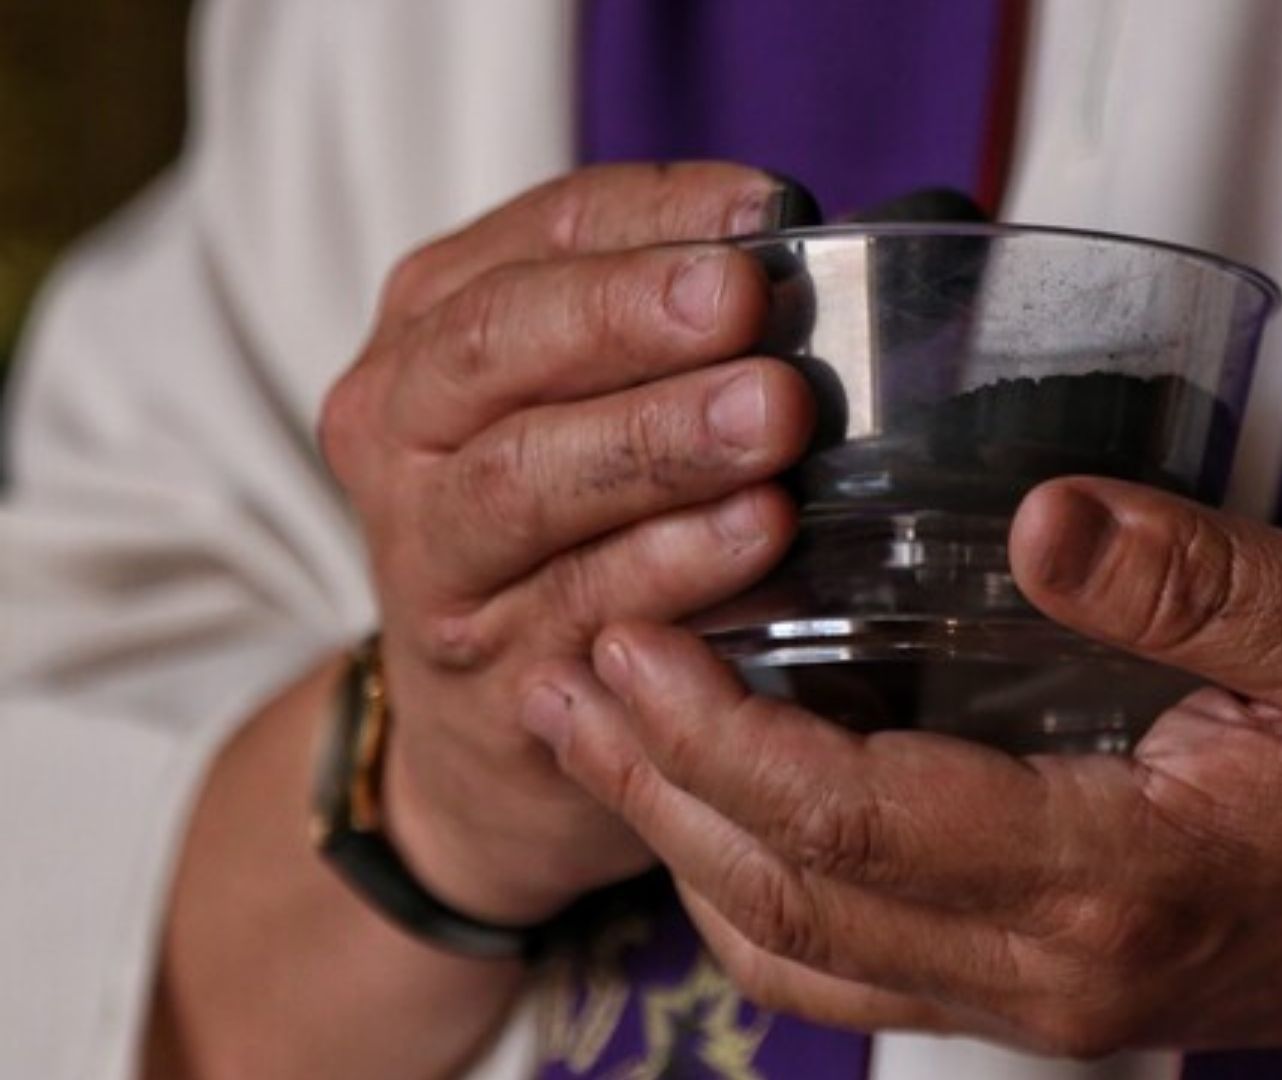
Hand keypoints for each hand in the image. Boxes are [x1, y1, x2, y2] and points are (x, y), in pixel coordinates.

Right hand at [317, 163, 814, 923]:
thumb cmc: (571, 528)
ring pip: (522, 484)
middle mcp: (406, 437)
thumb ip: (669, 326)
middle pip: (495, 348)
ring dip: (656, 442)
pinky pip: (580, 612)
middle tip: (744, 302)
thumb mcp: (585, 402)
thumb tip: (813, 255)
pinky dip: (673, 569)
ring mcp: (435, 565)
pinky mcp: (493, 679)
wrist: (490, 735)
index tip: (768, 211)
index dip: (654, 217)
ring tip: (770, 416)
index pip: (541, 237)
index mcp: (433, 331)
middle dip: (625, 318)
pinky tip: (760, 535)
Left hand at [534, 476, 1281, 1061]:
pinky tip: (723, 811)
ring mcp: (1054, 1000)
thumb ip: (1201, 577)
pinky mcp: (1058, 992)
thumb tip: (1047, 516)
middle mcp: (1063, 970)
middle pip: (793, 902)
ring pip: (806, 956)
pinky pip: (862, 971)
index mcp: (1122, 878)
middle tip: (561, 670)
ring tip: (599, 733)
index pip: (857, 823)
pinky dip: (762, 896)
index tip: (629, 635)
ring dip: (685, 847)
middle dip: (657, 790)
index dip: (718, 737)